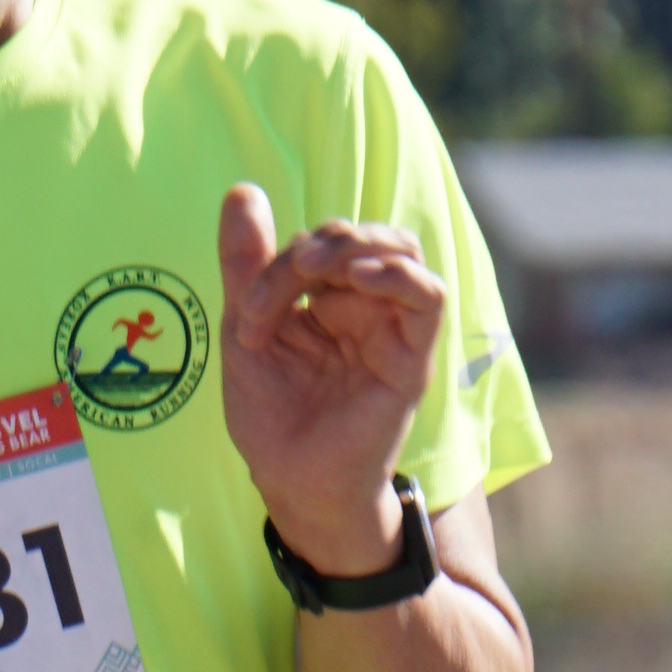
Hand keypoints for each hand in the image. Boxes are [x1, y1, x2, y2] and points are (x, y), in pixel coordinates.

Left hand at [217, 182, 446, 579]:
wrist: (291, 482)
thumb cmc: (271, 416)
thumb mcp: (244, 329)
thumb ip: (245, 264)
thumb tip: (243, 189)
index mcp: (327, 300)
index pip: (320, 244)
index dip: (281, 258)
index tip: (246, 311)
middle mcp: (365, 308)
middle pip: (362, 236)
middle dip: (318, 242)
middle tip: (283, 275)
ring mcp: (391, 330)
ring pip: (399, 250)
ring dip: (354, 245)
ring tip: (315, 266)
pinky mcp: (411, 358)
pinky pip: (429, 296)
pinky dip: (398, 274)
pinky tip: (360, 277)